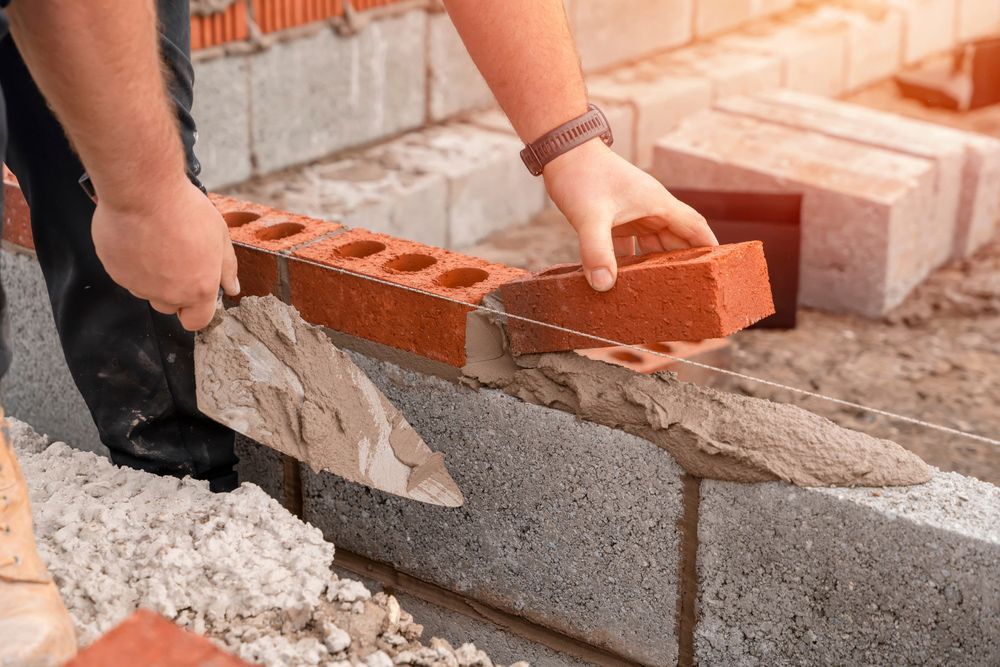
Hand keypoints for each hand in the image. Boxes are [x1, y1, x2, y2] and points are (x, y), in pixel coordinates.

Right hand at [91, 176, 239, 330]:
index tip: (196, 295)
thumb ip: (227, 268)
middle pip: (169, 306)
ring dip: (152, 275)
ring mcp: (138, 284)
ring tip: (158, 243)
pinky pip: (126, 274)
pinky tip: (139, 238)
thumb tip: (231, 288)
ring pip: (146, 290)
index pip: (197, 321)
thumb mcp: (220, 237)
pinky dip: (131, 262)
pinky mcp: (115, 271)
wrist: (144, 192)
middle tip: (177, 258)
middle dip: (174, 290)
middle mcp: (167, 294)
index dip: (197, 310)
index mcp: (197, 290)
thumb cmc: (184, 211)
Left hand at [543, 139, 717, 290]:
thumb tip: (604, 286)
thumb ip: (597, 251)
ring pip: (653, 246)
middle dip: (684, 265)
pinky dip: (630, 263)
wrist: (562, 152)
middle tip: (692, 295)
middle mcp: (650, 209)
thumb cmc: (582, 176)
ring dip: (656, 267)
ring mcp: (633, 214)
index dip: (710, 248)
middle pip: (676, 242)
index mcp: (658, 204)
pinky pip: (630, 246)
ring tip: (663, 295)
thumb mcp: (590, 216)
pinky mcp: (615, 219)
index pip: (695, 228)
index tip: (724, 269)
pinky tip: (624, 282)